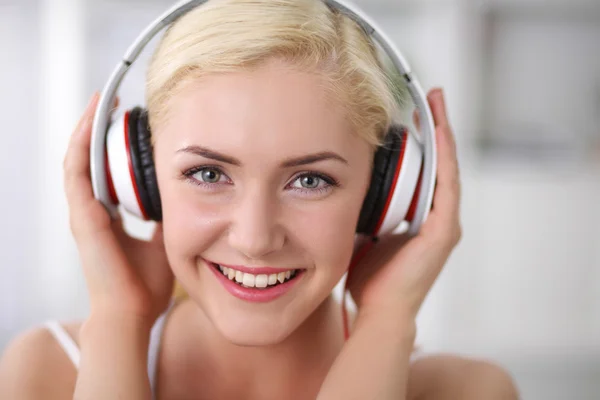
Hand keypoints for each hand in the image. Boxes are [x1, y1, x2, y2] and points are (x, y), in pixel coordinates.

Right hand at [63, 92, 173, 324]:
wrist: (132, 312)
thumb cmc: (146, 284)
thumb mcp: (164, 241)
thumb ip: (165, 219)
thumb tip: (182, 198)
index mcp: (109, 216)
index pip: (106, 170)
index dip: (112, 145)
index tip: (128, 122)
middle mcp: (93, 210)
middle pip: (90, 159)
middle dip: (98, 128)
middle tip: (113, 100)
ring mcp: (84, 212)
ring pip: (79, 159)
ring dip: (87, 128)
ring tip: (100, 100)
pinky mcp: (82, 216)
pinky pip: (77, 172)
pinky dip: (81, 145)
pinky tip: (90, 122)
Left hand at [346, 88, 461, 319]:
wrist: (379, 311)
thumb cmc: (370, 278)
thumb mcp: (362, 233)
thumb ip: (362, 210)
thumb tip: (342, 185)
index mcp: (420, 218)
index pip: (425, 169)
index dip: (423, 139)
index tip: (413, 110)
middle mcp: (437, 217)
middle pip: (439, 162)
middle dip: (436, 127)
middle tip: (431, 95)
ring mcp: (444, 223)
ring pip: (446, 167)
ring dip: (443, 133)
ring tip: (436, 100)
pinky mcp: (444, 230)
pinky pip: (445, 184)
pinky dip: (444, 156)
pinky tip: (438, 129)